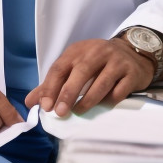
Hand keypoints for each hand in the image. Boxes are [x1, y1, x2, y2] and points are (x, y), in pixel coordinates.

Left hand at [24, 38, 155, 117]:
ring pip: (102, 82)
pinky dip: (110, 100)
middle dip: (69, 93)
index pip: (61, 67)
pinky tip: (104, 106)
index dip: (51, 86)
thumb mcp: (74, 66)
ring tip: (79, 112)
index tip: (45, 106)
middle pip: (81, 72)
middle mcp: (98, 51)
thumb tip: (30, 102)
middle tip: (60, 112)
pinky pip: (120, 90)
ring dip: (89, 99)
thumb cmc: (98, 63)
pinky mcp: (131, 73)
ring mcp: (116, 61)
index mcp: (78, 50)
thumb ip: (53, 84)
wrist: (132, 53)